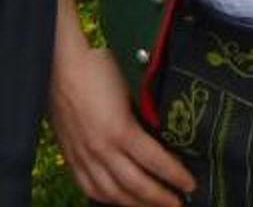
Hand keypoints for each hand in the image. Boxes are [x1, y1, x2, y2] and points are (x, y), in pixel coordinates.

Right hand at [49, 44, 195, 206]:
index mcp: (120, 129)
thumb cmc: (98, 65)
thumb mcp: (131, 86)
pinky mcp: (70, 155)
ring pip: (112, 193)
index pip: (155, 162)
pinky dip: (107, 199)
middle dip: (161, 198)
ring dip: (136, 204)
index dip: (176, 176)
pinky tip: (120, 199)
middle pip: (136, 185)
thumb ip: (146, 112)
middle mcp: (101, 148)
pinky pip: (88, 187)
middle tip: (179, 204)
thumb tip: (165, 131)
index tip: (191, 184)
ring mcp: (83, 154)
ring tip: (154, 205)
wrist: (61, 60)